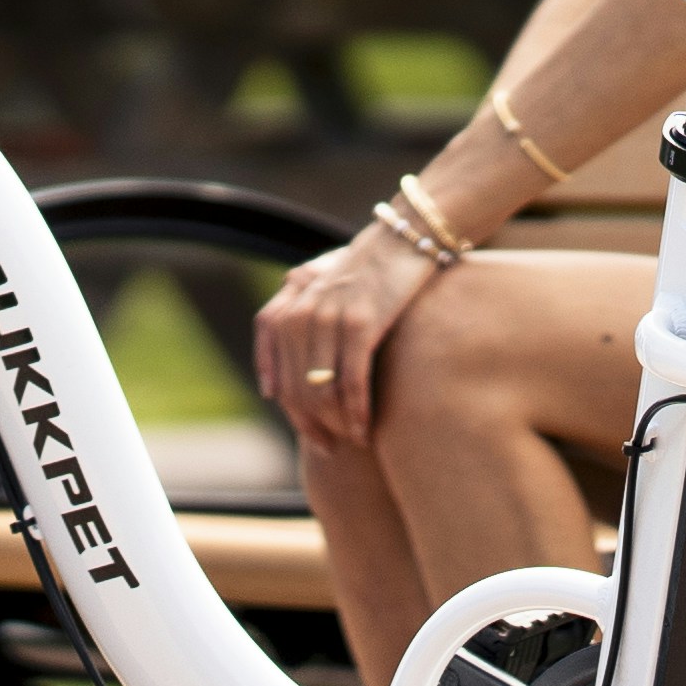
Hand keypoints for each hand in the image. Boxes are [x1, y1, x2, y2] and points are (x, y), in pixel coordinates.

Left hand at [251, 222, 440, 447]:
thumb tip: (282, 380)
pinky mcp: (360, 324)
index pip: (278, 378)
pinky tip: (366, 430)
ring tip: (353, 441)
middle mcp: (301, 315)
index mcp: (289, 309)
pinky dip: (356, 413)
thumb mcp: (327, 292)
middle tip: (333, 449)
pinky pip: (351, 382)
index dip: (291, 414)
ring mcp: (328, 319)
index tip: (311, 437)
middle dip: (313, 427)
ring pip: (321, 392)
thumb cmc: (372, 269)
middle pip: (297, 391)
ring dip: (336, 425)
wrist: (406, 235)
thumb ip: (302, 324)